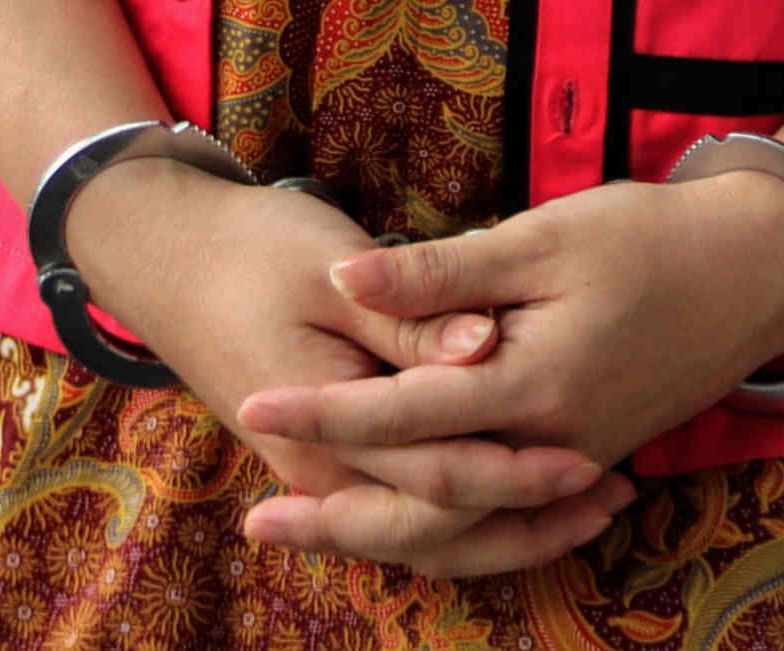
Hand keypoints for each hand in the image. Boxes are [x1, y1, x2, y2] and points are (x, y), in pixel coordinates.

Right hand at [62, 164, 632, 580]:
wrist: (168, 257)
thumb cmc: (253, 249)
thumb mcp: (330, 267)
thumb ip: (411, 316)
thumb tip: (484, 347)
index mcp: (326, 424)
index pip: (440, 472)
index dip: (519, 472)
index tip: (589, 461)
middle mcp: (326, 470)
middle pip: (441, 526)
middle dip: (530, 520)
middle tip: (615, 495)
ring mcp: (326, 473)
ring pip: (428, 534)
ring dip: (509, 529)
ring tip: (593, 508)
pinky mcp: (334, 460)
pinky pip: (409, 510)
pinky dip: (471, 513)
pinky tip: (528, 495)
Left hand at [230, 171, 783, 558]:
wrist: (758, 269)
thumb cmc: (650, 237)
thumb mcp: (544, 236)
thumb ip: (442, 272)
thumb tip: (342, 281)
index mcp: (533, 386)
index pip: (405, 414)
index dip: (325, 409)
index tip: (253, 401)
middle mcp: (551, 443)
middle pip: (428, 504)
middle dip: (339, 513)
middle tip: (257, 517)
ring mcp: (575, 460)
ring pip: (466, 524)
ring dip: (386, 530)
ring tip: (313, 527)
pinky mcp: (589, 456)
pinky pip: (506, 513)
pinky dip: (452, 526)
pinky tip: (405, 519)